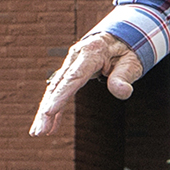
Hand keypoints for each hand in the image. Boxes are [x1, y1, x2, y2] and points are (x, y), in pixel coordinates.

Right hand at [30, 25, 147, 135]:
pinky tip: (51, 127)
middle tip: (39, 132)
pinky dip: (54, 109)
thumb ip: (124, 76)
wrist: (118, 36)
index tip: (48, 111)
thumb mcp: (132, 61)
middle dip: (46, 110)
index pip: (74, 77)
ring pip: (53, 90)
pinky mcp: (69, 72)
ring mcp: (70, 64)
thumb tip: (123, 92)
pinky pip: (59, 91)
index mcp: (91, 52)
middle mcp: (75, 57)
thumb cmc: (127, 50)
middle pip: (58, 86)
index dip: (60, 96)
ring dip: (45, 112)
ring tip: (37, 133)